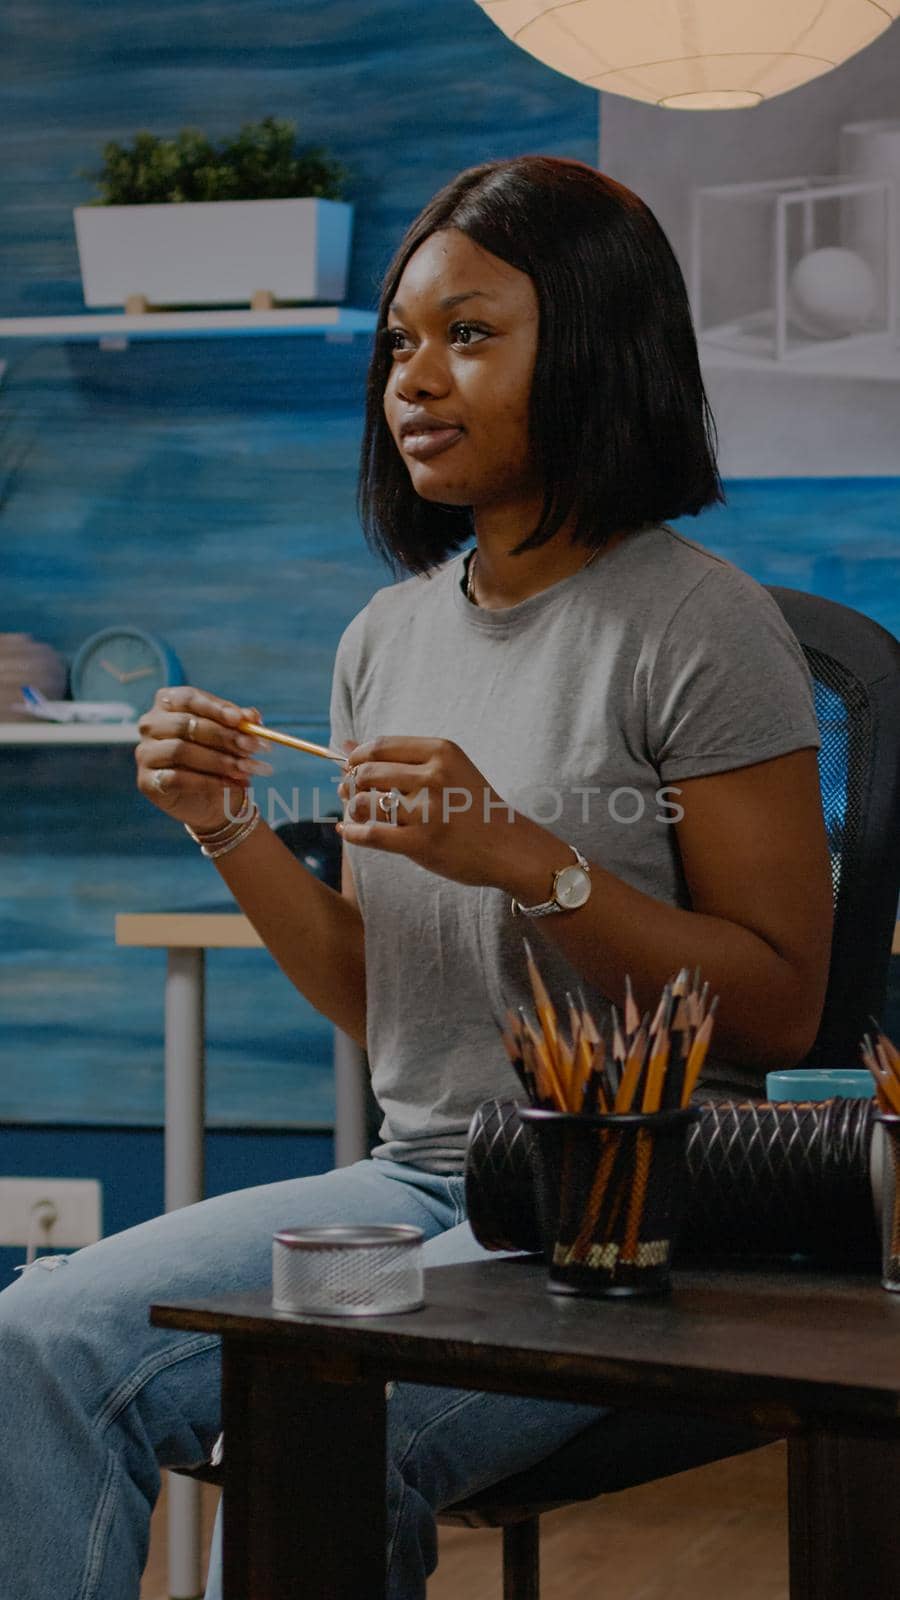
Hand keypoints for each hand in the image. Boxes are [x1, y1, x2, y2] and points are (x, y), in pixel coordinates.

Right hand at [135, 686, 272, 834]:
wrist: (211, 800)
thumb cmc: (220, 758)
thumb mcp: (233, 737)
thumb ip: (240, 724)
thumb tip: (252, 716)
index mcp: (168, 703)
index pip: (188, 698)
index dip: (214, 707)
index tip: (240, 719)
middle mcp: (151, 725)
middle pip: (185, 724)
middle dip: (223, 736)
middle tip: (252, 747)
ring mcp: (145, 753)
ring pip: (180, 750)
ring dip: (218, 760)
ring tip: (245, 769)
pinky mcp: (147, 781)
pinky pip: (176, 778)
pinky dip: (208, 781)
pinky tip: (231, 784)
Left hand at [336, 735, 526, 887]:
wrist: (508, 847)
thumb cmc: (473, 807)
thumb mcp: (445, 770)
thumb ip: (397, 757)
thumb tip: (345, 744)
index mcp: (441, 752)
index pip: (380, 746)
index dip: (357, 757)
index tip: (352, 768)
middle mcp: (434, 776)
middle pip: (367, 772)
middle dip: (350, 783)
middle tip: (349, 793)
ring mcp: (427, 810)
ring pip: (364, 802)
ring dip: (351, 809)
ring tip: (355, 814)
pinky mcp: (421, 842)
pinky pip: (370, 834)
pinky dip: (352, 833)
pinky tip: (348, 832)